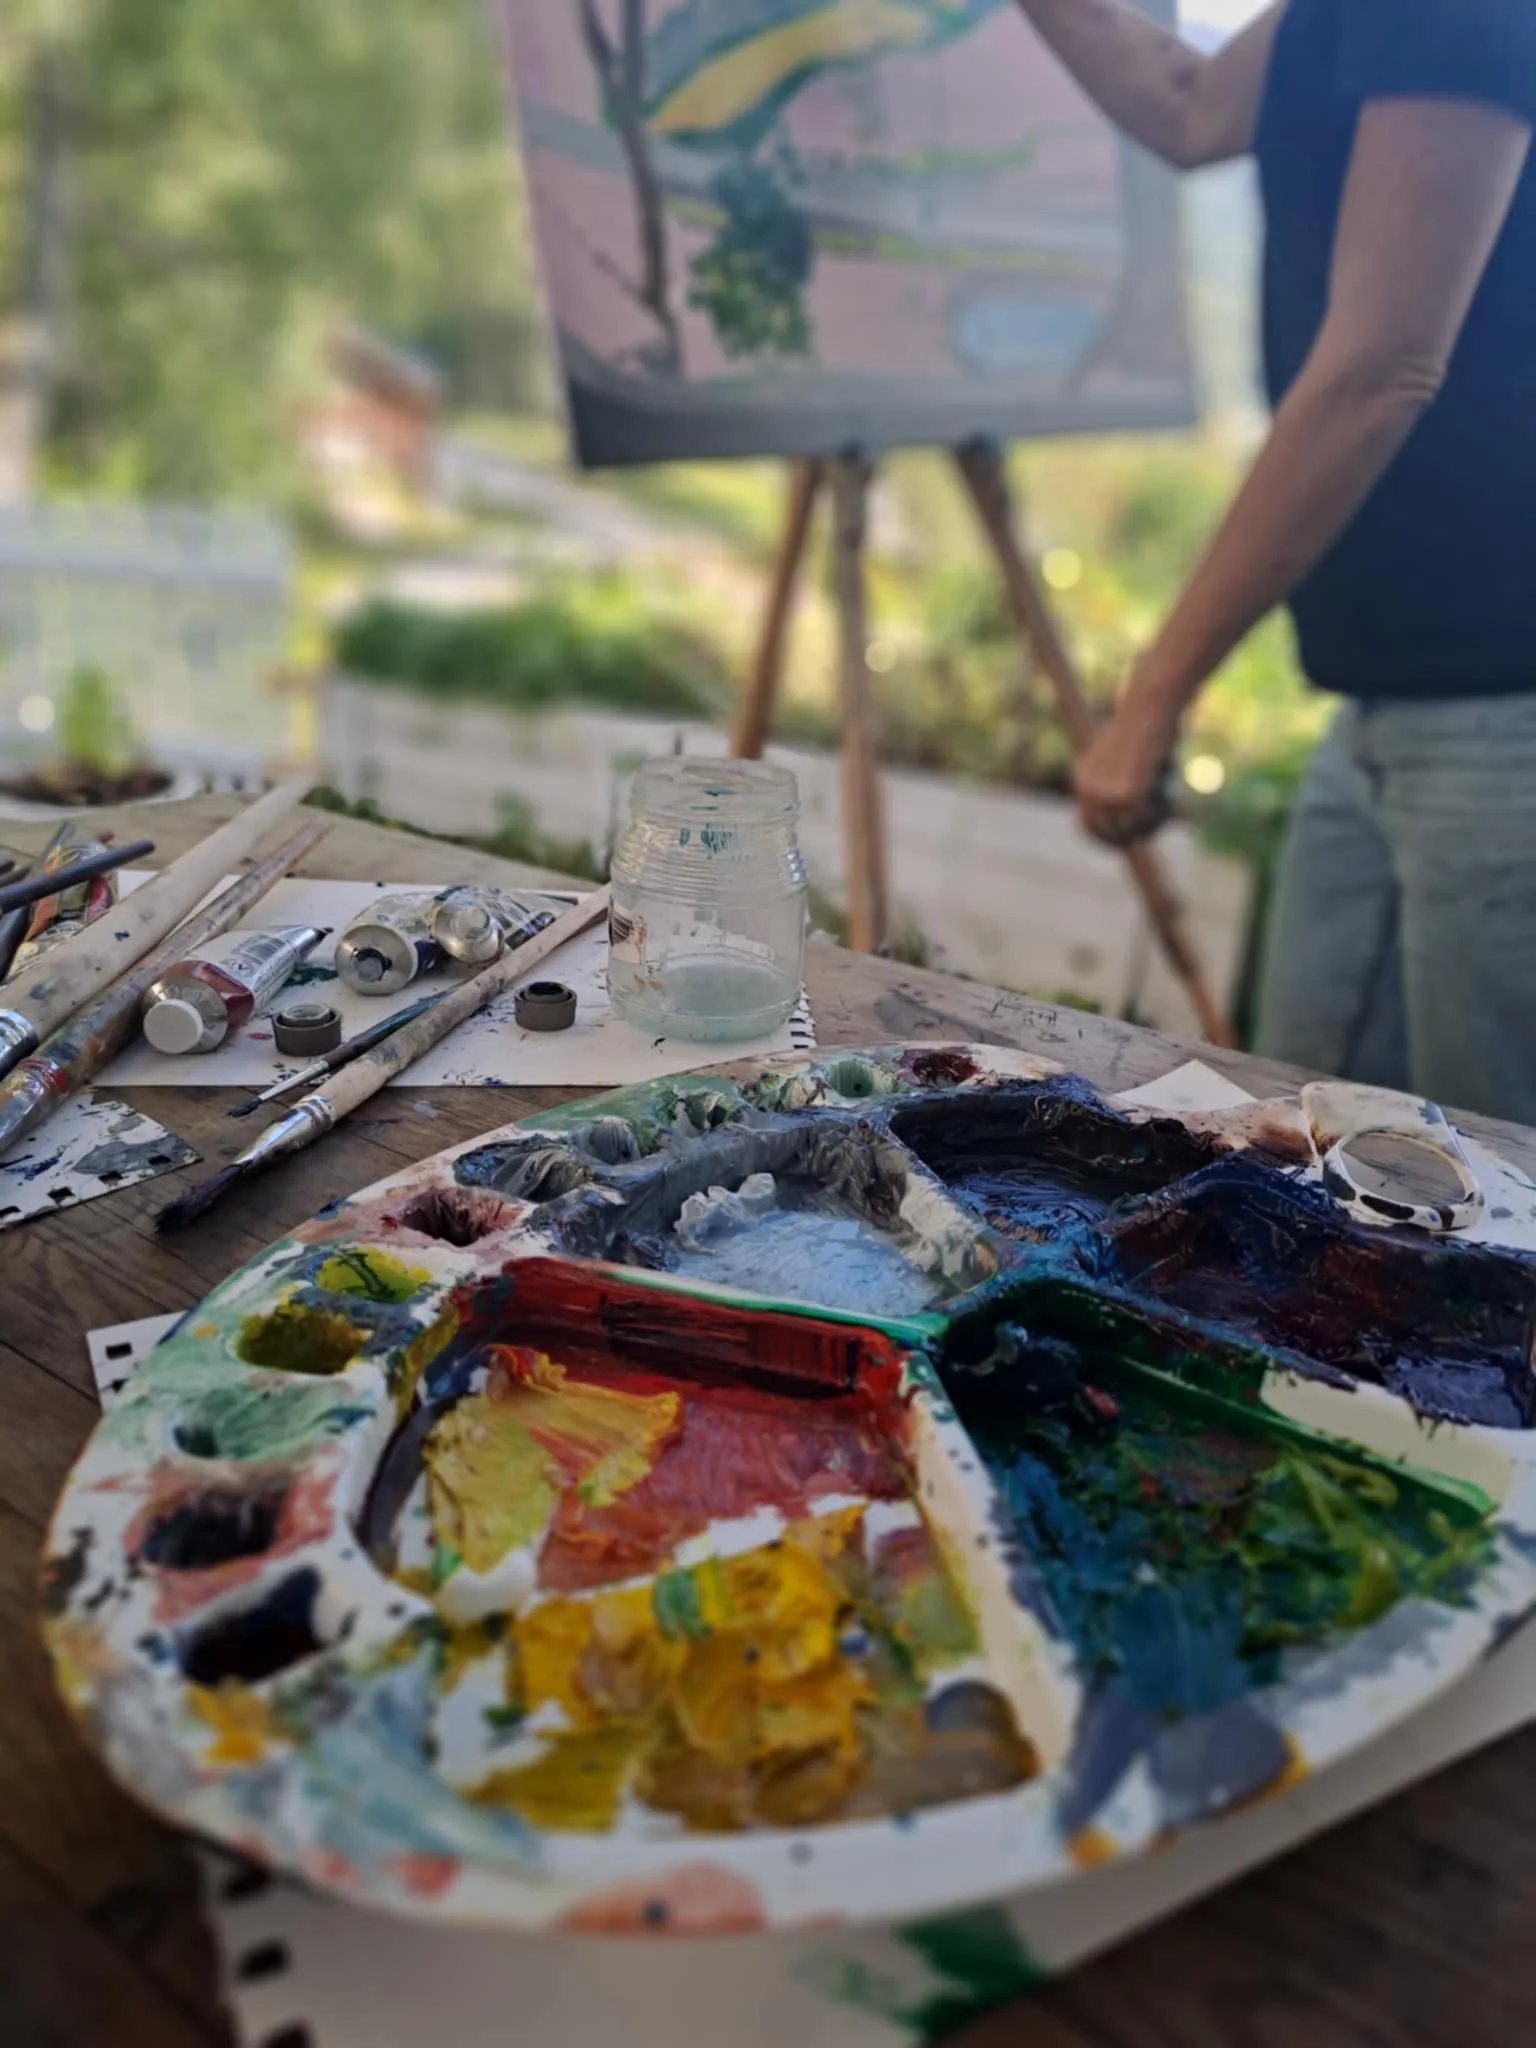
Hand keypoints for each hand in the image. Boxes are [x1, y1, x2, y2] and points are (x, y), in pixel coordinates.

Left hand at [1074, 686, 1180, 847]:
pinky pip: (1147, 819)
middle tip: (1150, 834)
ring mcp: (1105, 795)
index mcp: (1082, 778)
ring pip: (1128, 829)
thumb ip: (1127, 779)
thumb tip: (1134, 812)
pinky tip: (1173, 799)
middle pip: (1105, 833)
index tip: (1128, 839)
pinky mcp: (1126, 796)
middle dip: (1127, 838)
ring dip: (1150, 825)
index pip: (1087, 823)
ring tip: (1168, 809)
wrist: (1150, 706)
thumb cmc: (1147, 722)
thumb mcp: (1130, 753)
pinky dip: (1162, 814)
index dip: (1107, 837)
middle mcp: (1088, 789)